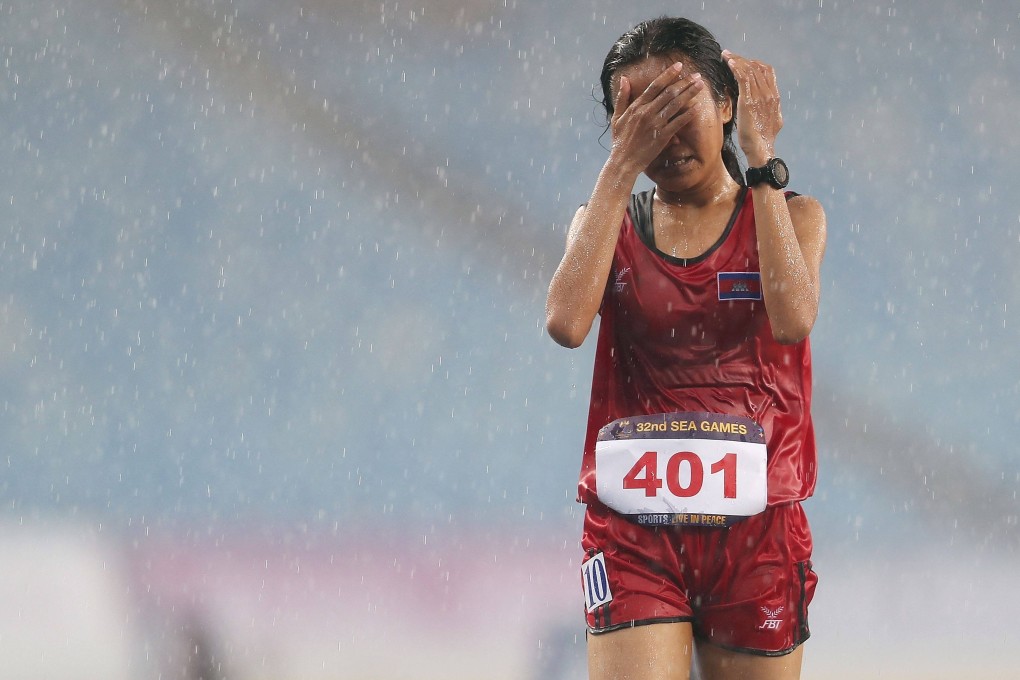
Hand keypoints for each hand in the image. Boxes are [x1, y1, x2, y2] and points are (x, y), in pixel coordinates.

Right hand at [608, 62, 704, 174]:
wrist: (623, 162)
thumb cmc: (620, 141)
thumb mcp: (616, 117)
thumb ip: (622, 97)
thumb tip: (624, 79)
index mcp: (636, 107)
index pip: (655, 86)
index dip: (668, 74)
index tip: (679, 66)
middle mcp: (646, 113)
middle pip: (669, 93)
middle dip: (684, 82)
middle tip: (697, 75)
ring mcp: (655, 125)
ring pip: (675, 105)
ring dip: (689, 93)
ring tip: (700, 86)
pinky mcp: (662, 137)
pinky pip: (678, 123)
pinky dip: (688, 114)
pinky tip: (697, 107)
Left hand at [721, 49, 782, 165]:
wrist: (761, 149)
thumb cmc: (760, 140)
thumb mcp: (769, 120)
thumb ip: (765, 109)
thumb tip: (760, 105)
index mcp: (775, 97)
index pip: (768, 72)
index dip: (755, 63)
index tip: (742, 61)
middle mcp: (770, 94)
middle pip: (758, 67)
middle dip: (743, 59)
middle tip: (730, 56)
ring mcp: (761, 96)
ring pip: (750, 70)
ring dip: (737, 60)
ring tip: (726, 55)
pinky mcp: (749, 100)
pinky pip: (744, 78)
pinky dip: (736, 67)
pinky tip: (729, 62)